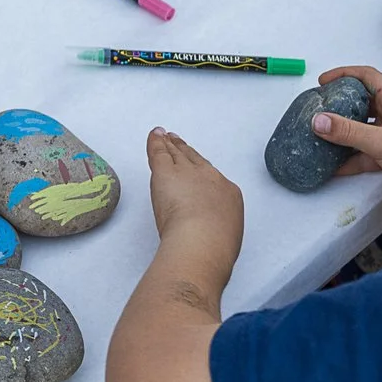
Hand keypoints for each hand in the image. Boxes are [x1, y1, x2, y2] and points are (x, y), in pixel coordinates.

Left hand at [145, 128, 242, 254]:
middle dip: (185, 151)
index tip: (196, 168)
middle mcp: (209, 178)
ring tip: (164, 137)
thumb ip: (217, 230)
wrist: (204, 240)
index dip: (201, 170)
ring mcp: (187, 173)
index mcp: (227, 193)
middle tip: (179, 143)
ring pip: (177, 154)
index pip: (211, 177)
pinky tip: (154, 135)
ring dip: (170, 145)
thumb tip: (211, 237)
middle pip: (194, 160)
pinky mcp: (165, 172)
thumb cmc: (216, 245)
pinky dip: (156, 142)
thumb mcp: (226, 236)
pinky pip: (160, 152)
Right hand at [317, 66, 381, 213]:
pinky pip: (365, 151)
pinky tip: (334, 165)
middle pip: (362, 101)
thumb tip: (319, 120)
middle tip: (318, 110)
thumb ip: (348, 131)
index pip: (367, 76)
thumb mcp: (381, 141)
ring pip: (362, 128)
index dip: (344, 74)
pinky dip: (350, 157)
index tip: (322, 82)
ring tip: (321, 136)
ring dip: (343, 132)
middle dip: (340, 104)